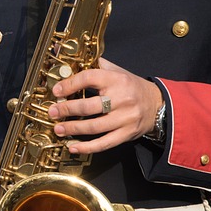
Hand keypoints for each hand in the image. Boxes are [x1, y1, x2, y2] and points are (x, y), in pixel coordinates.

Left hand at [48, 58, 163, 153]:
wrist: (158, 105)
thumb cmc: (131, 88)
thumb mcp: (118, 71)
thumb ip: (97, 66)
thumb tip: (71, 63)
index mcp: (117, 79)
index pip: (89, 78)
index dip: (70, 84)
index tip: (57, 91)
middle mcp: (121, 98)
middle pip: (89, 106)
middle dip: (67, 110)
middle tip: (53, 112)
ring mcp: (125, 118)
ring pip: (94, 126)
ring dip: (73, 129)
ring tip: (58, 129)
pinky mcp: (126, 134)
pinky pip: (104, 143)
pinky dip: (87, 147)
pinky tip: (73, 147)